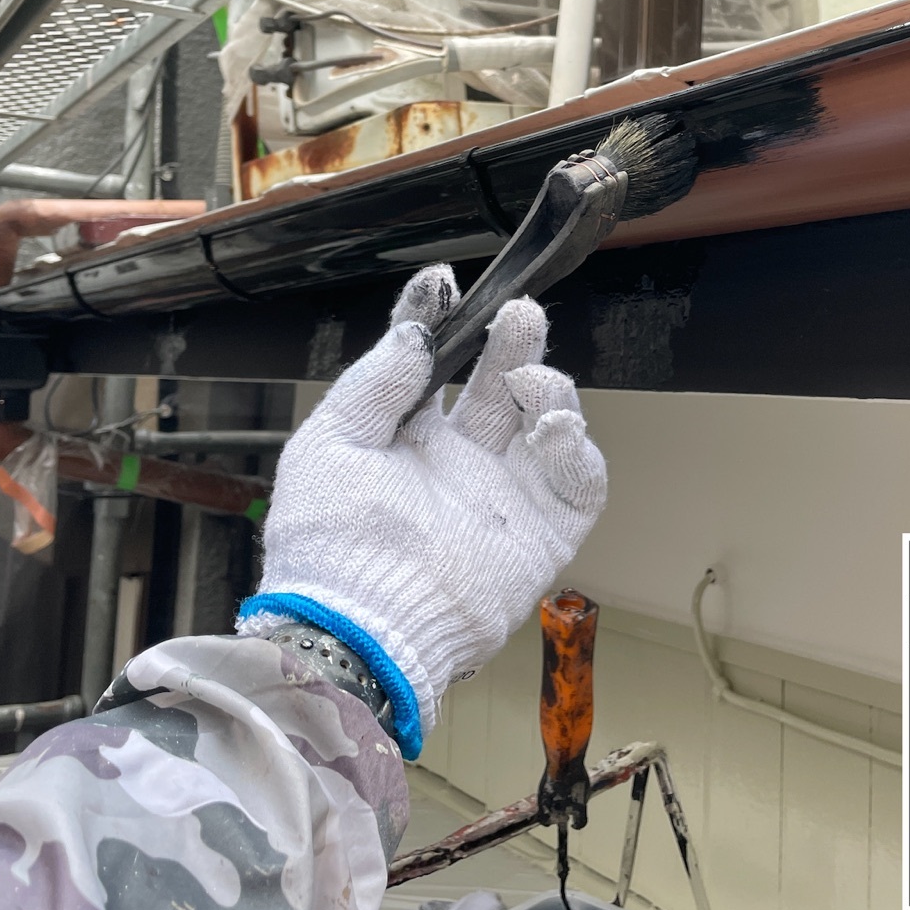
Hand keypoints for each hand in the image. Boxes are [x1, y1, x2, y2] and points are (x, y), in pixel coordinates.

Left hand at [238, 265, 606, 757]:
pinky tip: (552, 428)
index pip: (433, 368)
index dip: (443, 324)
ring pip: (547, 422)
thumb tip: (415, 333)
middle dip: (512, 343)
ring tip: (525, 382)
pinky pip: (580, 480)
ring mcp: (504, 497)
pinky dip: (578, 447)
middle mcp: (459, 464)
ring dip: (547, 386)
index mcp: (404, 441)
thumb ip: (375, 383)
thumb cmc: (329, 543)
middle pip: (499, 385)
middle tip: (519, 311)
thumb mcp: (331, 444)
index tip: (446, 286)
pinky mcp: (543, 533)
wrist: (363, 623)